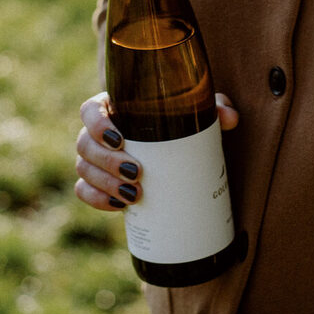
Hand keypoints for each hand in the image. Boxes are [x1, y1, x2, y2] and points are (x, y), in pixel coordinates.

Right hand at [74, 91, 239, 211]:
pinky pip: (84, 192)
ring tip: (133, 194)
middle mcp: (98, 132)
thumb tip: (230, 118)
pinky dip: (97, 200)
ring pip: (83, 170)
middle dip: (107, 162)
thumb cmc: (180, 120)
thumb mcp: (196, 110)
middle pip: (85, 145)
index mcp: (114, 107)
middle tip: (136, 173)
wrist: (176, 148)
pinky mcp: (97, 183)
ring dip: (104, 184)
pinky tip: (118, 206)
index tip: (120, 140)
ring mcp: (94, 159)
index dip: (97, 125)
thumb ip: (214, 108)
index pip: (89, 110)